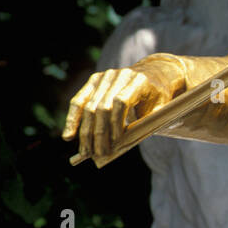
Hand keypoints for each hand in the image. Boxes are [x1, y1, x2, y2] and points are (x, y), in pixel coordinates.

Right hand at [62, 64, 182, 163]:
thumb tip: (120, 146)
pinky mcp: (93, 80)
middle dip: (99, 133)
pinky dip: (73, 120)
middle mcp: (119, 75)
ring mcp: (104, 76)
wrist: (154, 74)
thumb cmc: (158, 98)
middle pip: (102, 106)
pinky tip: (68, 136)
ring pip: (88, 106)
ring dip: (86, 131)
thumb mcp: (159, 111)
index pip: (121, 101)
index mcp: (139, 81)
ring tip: (86, 151)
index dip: (116, 123)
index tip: (116, 143)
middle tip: (98, 154)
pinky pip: (79, 101)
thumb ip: (145, 125)